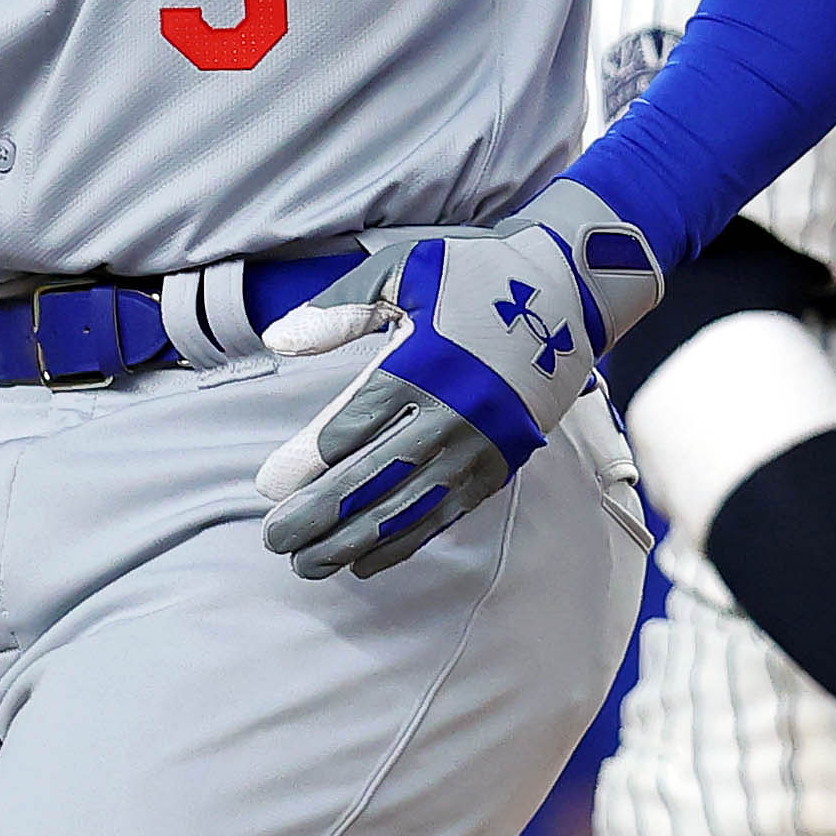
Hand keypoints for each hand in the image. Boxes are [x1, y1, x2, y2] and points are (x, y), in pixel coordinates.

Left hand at [256, 177, 661, 579]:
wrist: (568, 290)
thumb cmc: (472, 274)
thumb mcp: (402, 270)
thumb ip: (339, 308)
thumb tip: (277, 340)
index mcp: (425, 364)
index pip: (353, 425)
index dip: (307, 461)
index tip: (267, 487)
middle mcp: (453, 413)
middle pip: (375, 476)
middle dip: (320, 514)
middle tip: (273, 539)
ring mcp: (479, 445)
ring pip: (408, 506)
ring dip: (354, 541)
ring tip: (304, 565)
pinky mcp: (499, 464)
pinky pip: (444, 514)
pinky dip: (404, 542)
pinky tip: (363, 562)